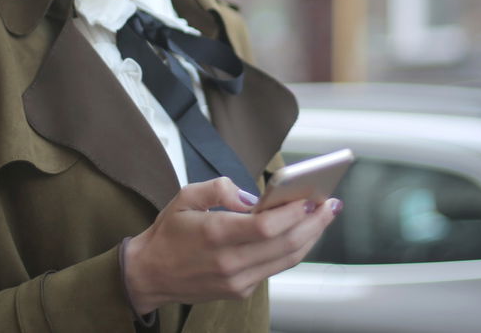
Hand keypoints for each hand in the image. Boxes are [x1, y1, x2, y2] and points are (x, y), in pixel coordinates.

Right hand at [122, 176, 341, 314]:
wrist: (150, 274)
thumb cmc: (168, 233)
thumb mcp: (185, 197)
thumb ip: (219, 189)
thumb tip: (253, 197)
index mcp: (215, 235)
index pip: (266, 226)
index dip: (293, 213)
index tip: (309, 198)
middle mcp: (229, 262)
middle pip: (285, 244)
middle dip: (314, 223)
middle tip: (330, 204)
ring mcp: (237, 280)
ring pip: (286, 259)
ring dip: (310, 237)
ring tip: (324, 217)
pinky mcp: (241, 290)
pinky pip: (275, 268)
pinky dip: (292, 250)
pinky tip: (301, 233)